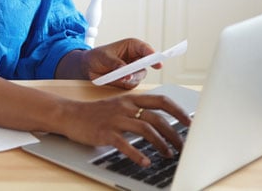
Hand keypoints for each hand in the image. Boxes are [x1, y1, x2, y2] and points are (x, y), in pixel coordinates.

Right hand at [61, 94, 191, 166]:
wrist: (70, 114)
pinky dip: (137, 154)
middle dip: (174, 133)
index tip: (191, 123)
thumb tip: (161, 124)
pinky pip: (125, 144)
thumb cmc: (96, 113)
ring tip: (168, 155)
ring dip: (161, 144)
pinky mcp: (105, 133)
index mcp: (131, 99)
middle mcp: (125, 107)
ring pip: (145, 129)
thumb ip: (137, 111)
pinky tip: (145, 162)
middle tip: (183, 146)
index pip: (161, 100)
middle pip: (157, 118)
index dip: (178, 111)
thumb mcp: (119, 106)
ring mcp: (115, 119)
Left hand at [84, 38, 160, 88]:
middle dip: (138, 71)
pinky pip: (131, 85)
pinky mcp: (129, 81)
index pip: (146, 49)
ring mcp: (134, 70)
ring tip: (116, 77)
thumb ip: (116, 64)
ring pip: (139, 77)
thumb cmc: (97, 56)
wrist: (88, 67)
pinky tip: (115, 81)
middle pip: (146, 65)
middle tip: (130, 75)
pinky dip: (124, 84)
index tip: (157, 64)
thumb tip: (127, 74)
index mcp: (132, 46)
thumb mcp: (104, 57)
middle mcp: (136, 58)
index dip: (153, 56)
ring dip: (129, 78)